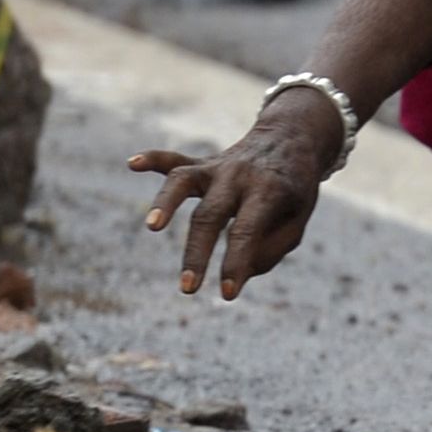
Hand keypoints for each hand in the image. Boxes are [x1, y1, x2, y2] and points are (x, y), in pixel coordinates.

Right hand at [129, 91, 345, 299]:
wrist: (292, 137)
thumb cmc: (295, 189)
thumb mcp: (299, 219)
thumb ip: (272, 248)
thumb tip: (237, 271)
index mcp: (269, 191)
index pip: (247, 232)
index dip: (236, 264)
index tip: (227, 295)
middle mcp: (239, 176)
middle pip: (210, 215)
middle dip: (197, 253)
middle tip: (187, 289)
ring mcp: (217, 166)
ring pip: (183, 181)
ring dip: (165, 203)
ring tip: (152, 226)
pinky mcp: (202, 163)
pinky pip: (174, 159)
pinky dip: (153, 160)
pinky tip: (133, 162)